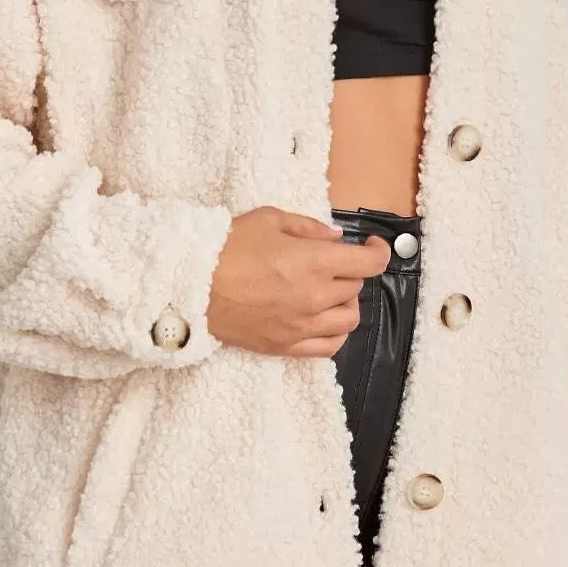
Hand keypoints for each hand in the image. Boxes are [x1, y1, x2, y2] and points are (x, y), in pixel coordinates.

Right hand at [207, 205, 390, 357]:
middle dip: (349, 271)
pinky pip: (328, 347)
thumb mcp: (268, 219)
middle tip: (330, 262)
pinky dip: (335, 333)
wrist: (189, 285)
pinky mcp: (286, 346)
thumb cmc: (225, 247)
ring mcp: (301, 326)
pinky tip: (324, 319)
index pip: (369, 264)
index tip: (372, 245)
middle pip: (356, 287)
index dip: (379, 251)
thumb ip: (308, 227)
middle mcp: (314, 297)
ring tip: (328, 292)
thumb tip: (335, 238)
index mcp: (314, 262)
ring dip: (346, 303)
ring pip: (349, 320)